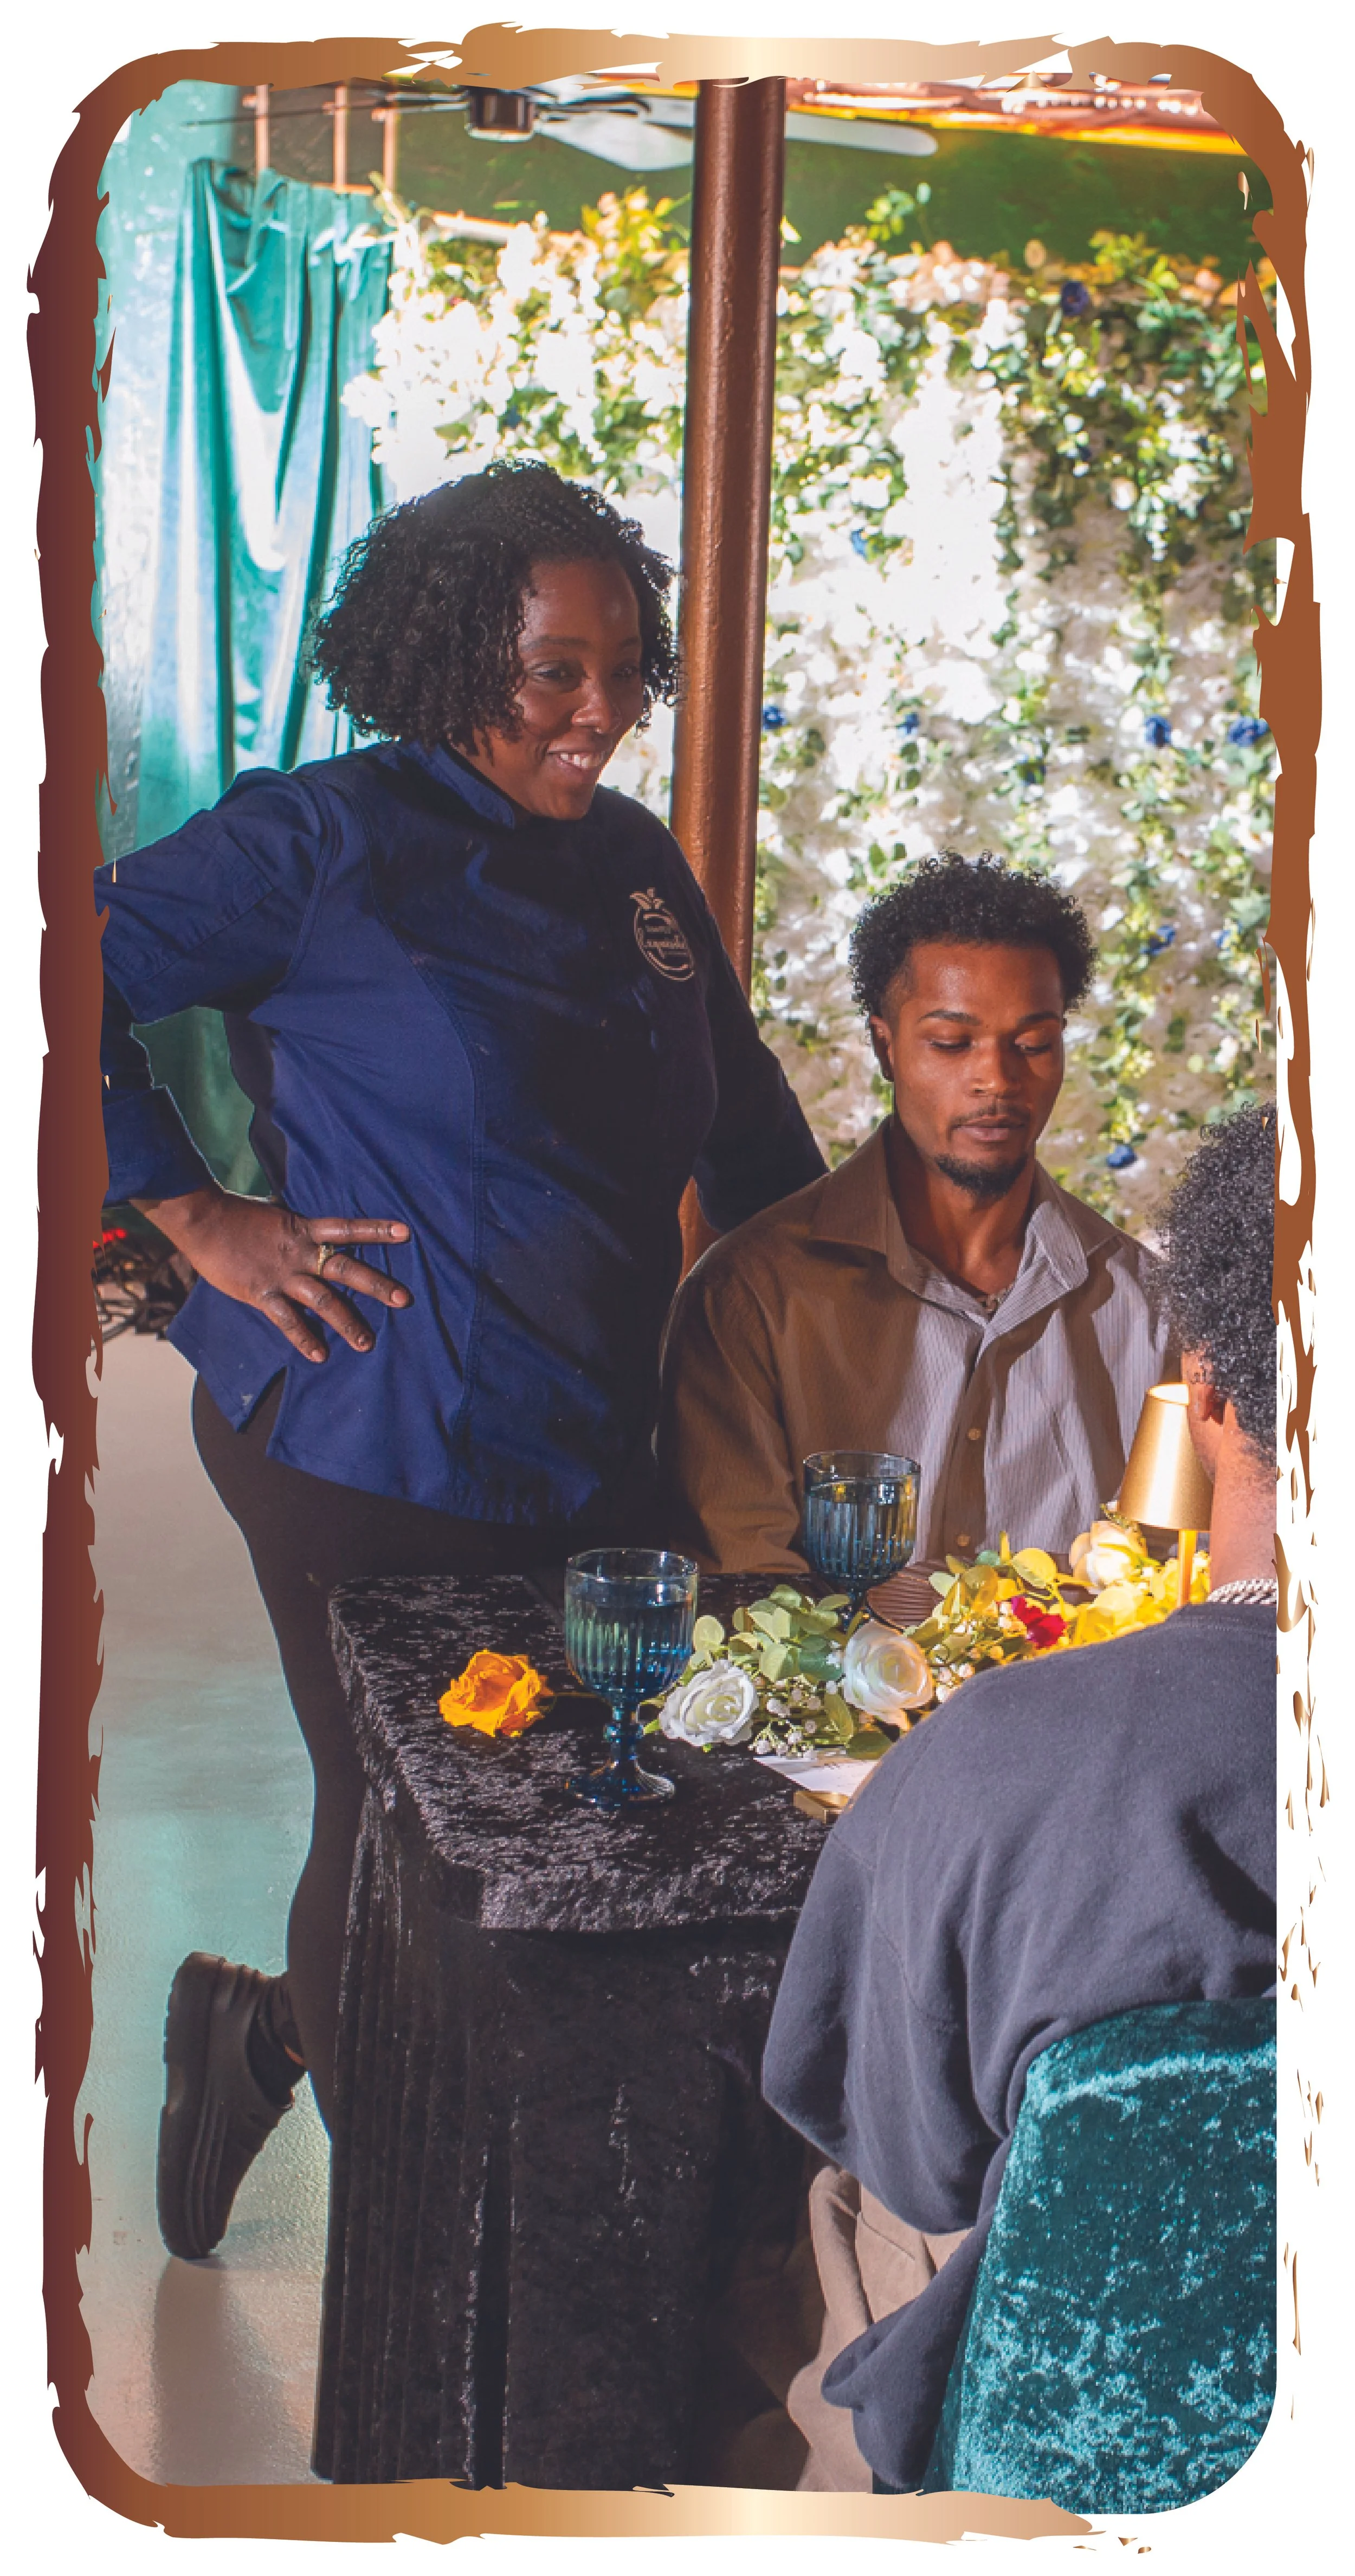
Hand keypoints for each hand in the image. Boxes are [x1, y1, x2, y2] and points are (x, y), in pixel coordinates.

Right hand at [131, 1185, 411, 1364]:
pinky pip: (288, 1320)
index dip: (376, 1230)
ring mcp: (282, 1274)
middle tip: (404, 1299)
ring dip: (347, 1322)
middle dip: (376, 1285)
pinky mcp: (261, 1293)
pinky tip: (320, 1355)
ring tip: (367, 1344)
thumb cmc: (237, 1217)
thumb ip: (297, 1230)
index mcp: (303, 1229)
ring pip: (323, 1300)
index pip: (347, 1228)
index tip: (405, 1233)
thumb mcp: (276, 1217)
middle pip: (346, 1269)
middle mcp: (299, 1252)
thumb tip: (313, 1232)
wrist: (203, 1220)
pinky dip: (304, 1339)